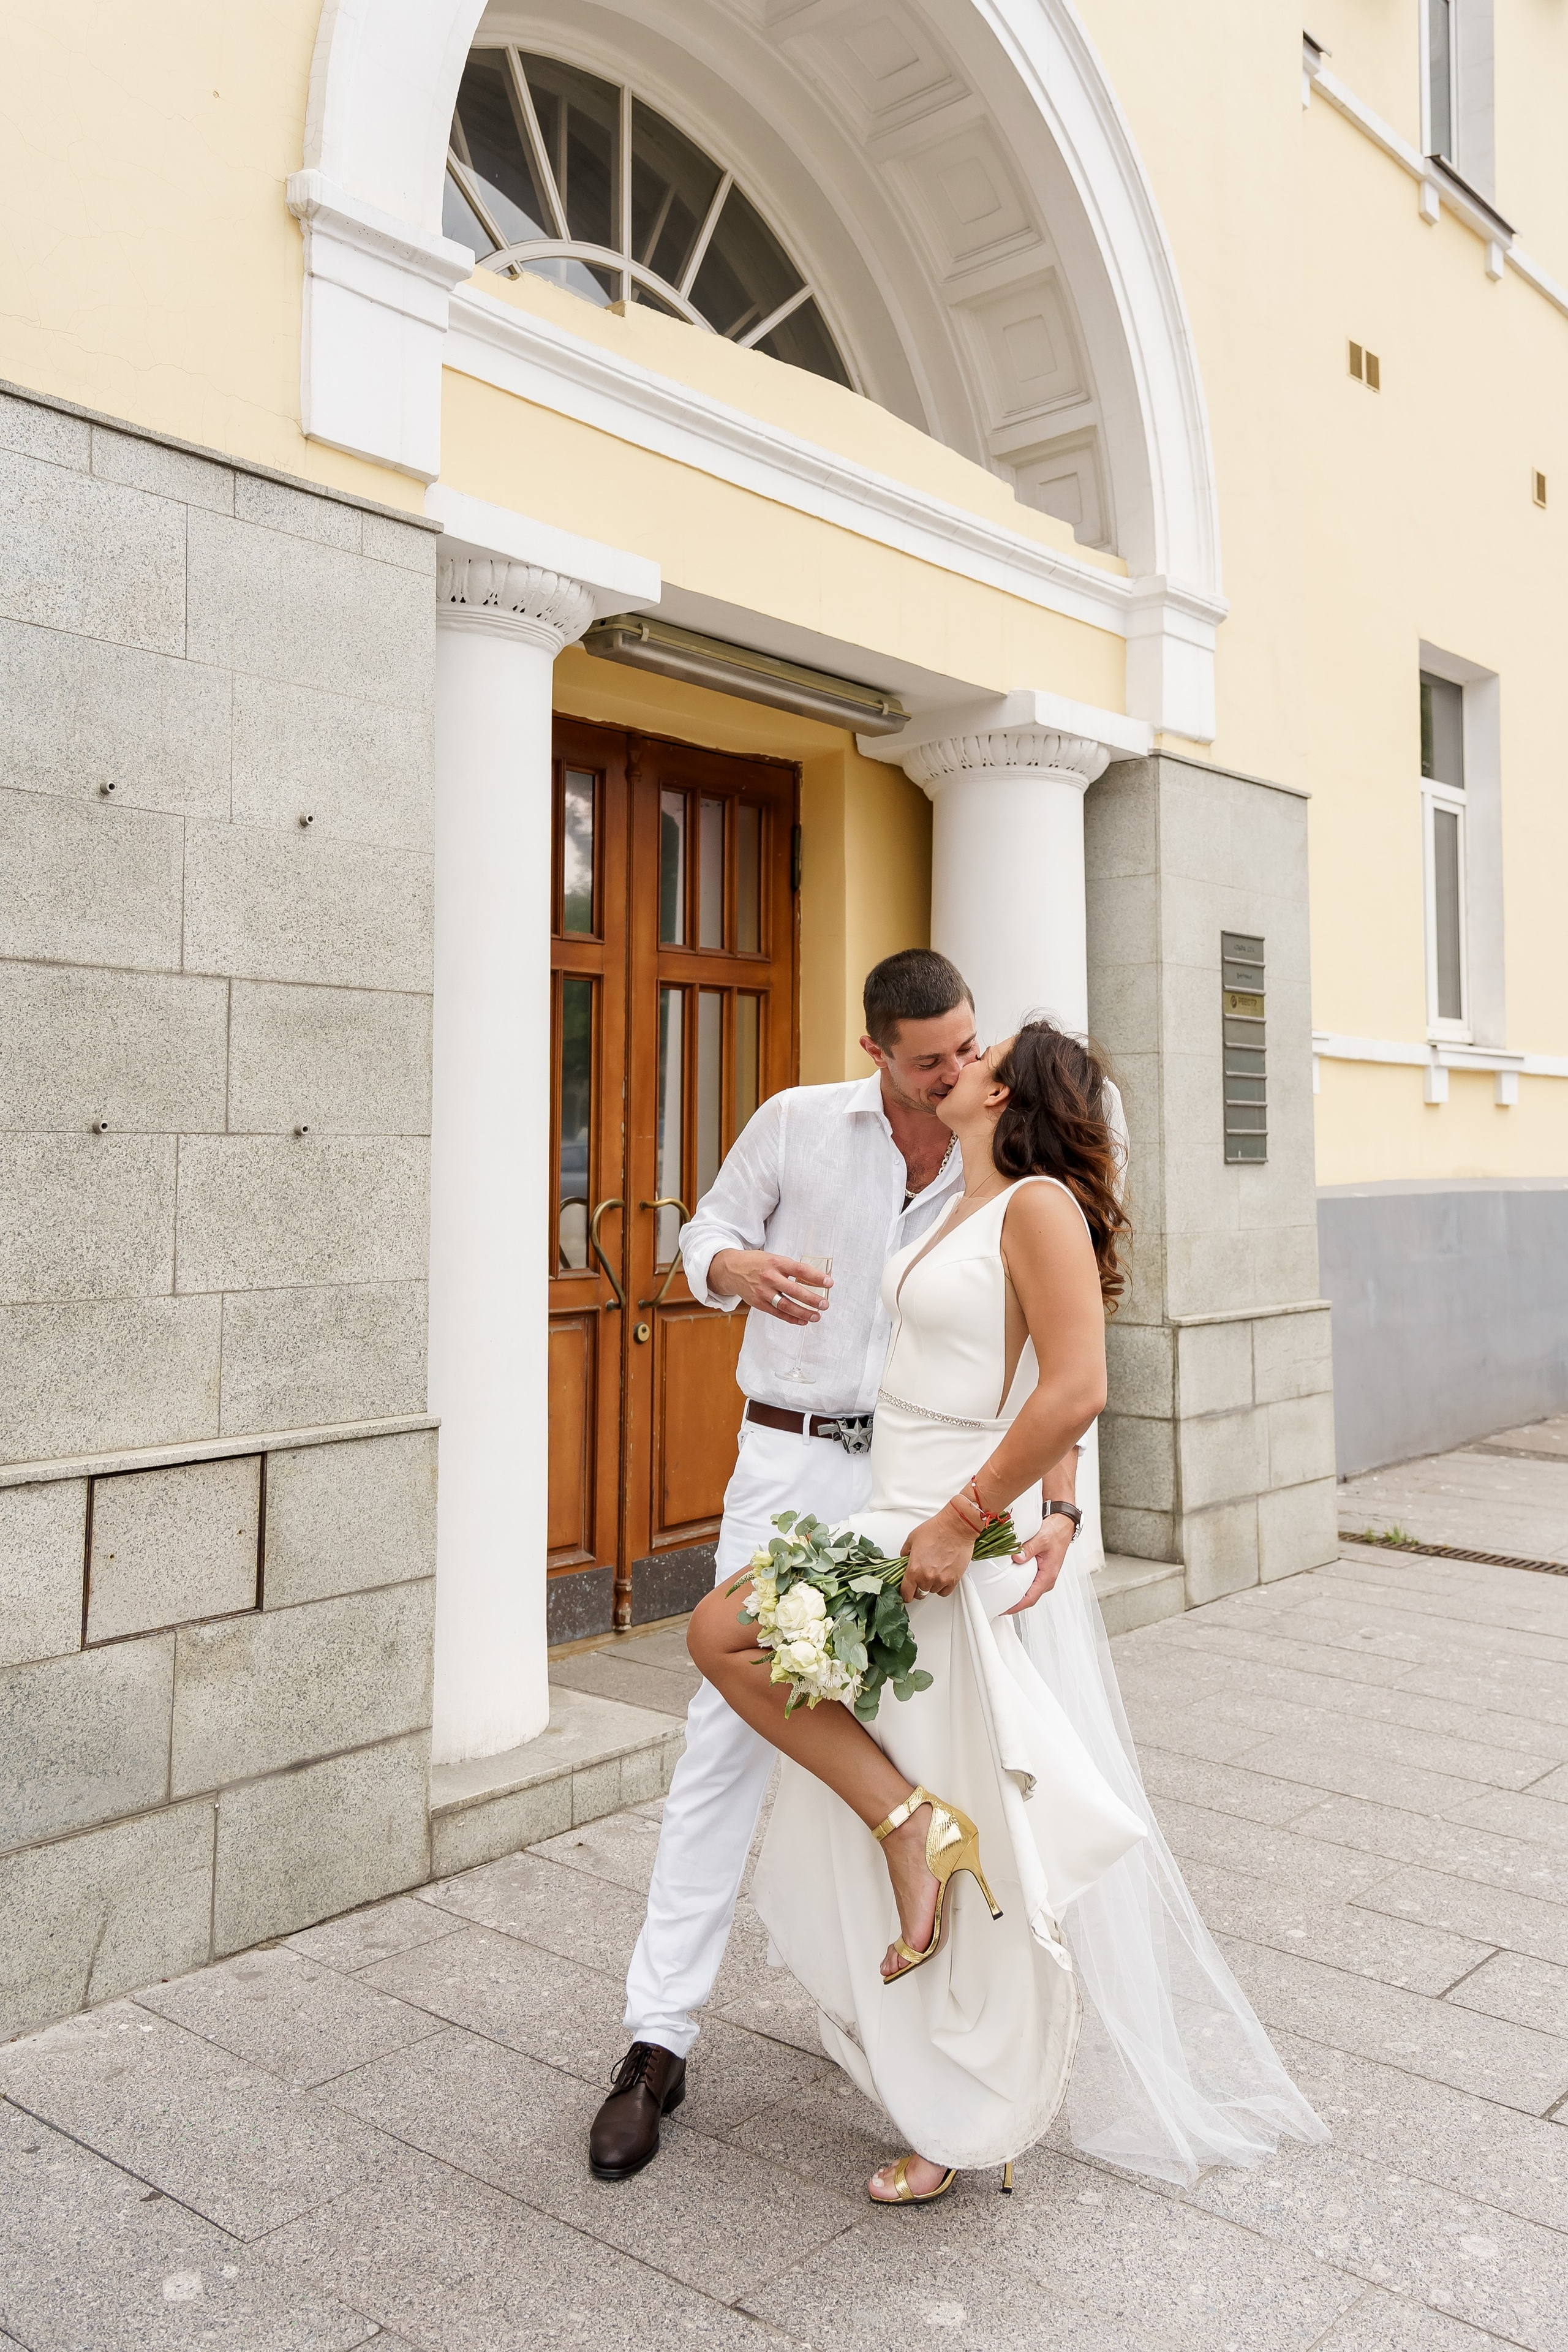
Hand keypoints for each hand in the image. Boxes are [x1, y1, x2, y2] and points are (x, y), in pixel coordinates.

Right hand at [707, 1249, 832, 1324]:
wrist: (731, 1270)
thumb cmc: (756, 1263)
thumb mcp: (773, 1258)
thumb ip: (790, 1268)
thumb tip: (814, 1278)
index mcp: (776, 1262)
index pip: (800, 1270)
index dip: (816, 1277)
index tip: (829, 1283)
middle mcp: (769, 1277)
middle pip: (794, 1290)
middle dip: (812, 1299)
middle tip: (825, 1304)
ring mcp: (763, 1292)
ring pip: (786, 1305)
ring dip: (803, 1312)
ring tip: (816, 1316)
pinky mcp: (758, 1303)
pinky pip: (777, 1313)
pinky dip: (791, 1318)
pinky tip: (802, 1321)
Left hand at [898, 1505, 975, 1602]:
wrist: (955, 1527)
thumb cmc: (936, 1529)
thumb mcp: (912, 1539)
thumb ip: (905, 1552)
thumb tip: (905, 1558)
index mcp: (914, 1569)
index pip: (906, 1593)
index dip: (905, 1594)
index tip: (906, 1593)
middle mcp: (927, 1577)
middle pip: (919, 1593)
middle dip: (918, 1587)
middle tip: (920, 1578)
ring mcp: (941, 1579)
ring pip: (932, 1591)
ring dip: (931, 1585)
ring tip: (933, 1571)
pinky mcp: (954, 1579)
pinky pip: (945, 1591)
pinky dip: (942, 1587)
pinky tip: (941, 1577)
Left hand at [1002, 1511, 1075, 1613]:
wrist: (1063, 1526)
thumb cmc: (1056, 1533)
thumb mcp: (1041, 1539)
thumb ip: (1028, 1549)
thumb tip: (1016, 1557)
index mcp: (1048, 1576)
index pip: (1031, 1598)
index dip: (1016, 1606)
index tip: (1004, 1610)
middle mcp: (1046, 1579)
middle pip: (1028, 1598)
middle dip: (1013, 1604)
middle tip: (997, 1605)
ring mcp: (1043, 1576)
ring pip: (1028, 1591)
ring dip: (1015, 1595)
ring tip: (1000, 1596)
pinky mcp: (1040, 1571)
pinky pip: (1028, 1583)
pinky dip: (1018, 1585)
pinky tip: (1008, 1582)